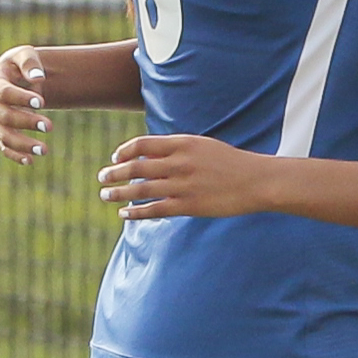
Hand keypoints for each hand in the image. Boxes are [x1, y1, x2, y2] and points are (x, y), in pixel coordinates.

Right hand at [0, 45, 52, 161]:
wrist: (16, 77)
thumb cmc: (21, 65)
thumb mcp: (25, 54)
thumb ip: (30, 62)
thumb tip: (38, 77)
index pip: (3, 93)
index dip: (20, 98)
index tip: (41, 102)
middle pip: (4, 117)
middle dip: (26, 122)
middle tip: (49, 126)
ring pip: (4, 136)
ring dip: (23, 144)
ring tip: (44, 150)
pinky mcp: (0, 133)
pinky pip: (4, 147)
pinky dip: (16, 155)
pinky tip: (30, 160)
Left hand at [98, 134, 277, 219]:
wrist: (256, 181)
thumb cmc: (228, 162)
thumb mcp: (202, 146)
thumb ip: (175, 149)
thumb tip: (147, 156)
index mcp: (183, 143)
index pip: (143, 145)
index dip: (124, 151)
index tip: (115, 157)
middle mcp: (180, 163)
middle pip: (136, 167)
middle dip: (114, 172)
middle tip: (101, 177)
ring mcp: (183, 185)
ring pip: (141, 189)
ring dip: (119, 192)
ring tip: (104, 195)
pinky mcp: (189, 206)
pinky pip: (155, 209)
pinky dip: (136, 212)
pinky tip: (124, 214)